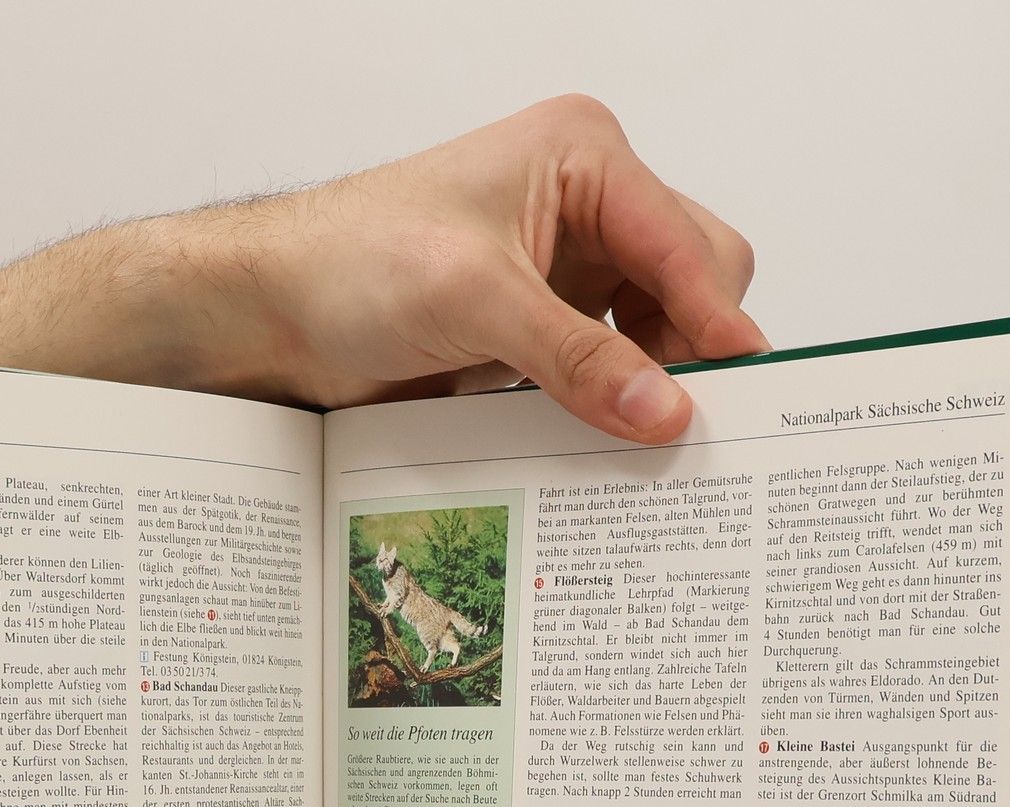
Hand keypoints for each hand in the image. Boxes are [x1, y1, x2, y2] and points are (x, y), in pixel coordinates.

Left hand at [249, 95, 767, 440]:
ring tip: (637, 445)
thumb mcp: (474, 302)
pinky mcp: (541, 328)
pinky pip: (607, 372)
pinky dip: (610, 408)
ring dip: (649, 388)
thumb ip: (576, 359)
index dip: (715, 321)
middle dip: (688, 354)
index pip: (687, 242)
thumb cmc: (350, 263)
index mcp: (583, 158)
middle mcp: (586, 208)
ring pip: (656, 336)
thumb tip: (664, 411)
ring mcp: (565, 271)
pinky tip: (599, 443)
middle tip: (681, 430)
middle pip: (691, 284)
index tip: (735, 395)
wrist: (274, 312)